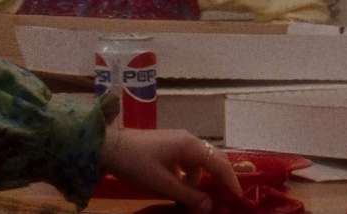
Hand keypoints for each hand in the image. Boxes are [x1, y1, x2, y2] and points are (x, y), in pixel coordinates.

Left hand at [100, 124, 240, 212]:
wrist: (109, 147)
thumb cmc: (137, 164)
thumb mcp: (163, 184)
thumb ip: (188, 195)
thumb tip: (210, 206)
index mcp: (191, 146)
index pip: (219, 163)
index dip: (231, 181)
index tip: (238, 198)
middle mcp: (189, 141)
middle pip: (213, 160)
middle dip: (220, 180)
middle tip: (226, 199)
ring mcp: (178, 142)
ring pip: (198, 164)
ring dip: (199, 182)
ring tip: (195, 201)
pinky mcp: (168, 147)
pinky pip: (186, 163)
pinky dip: (188, 177)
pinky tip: (180, 190)